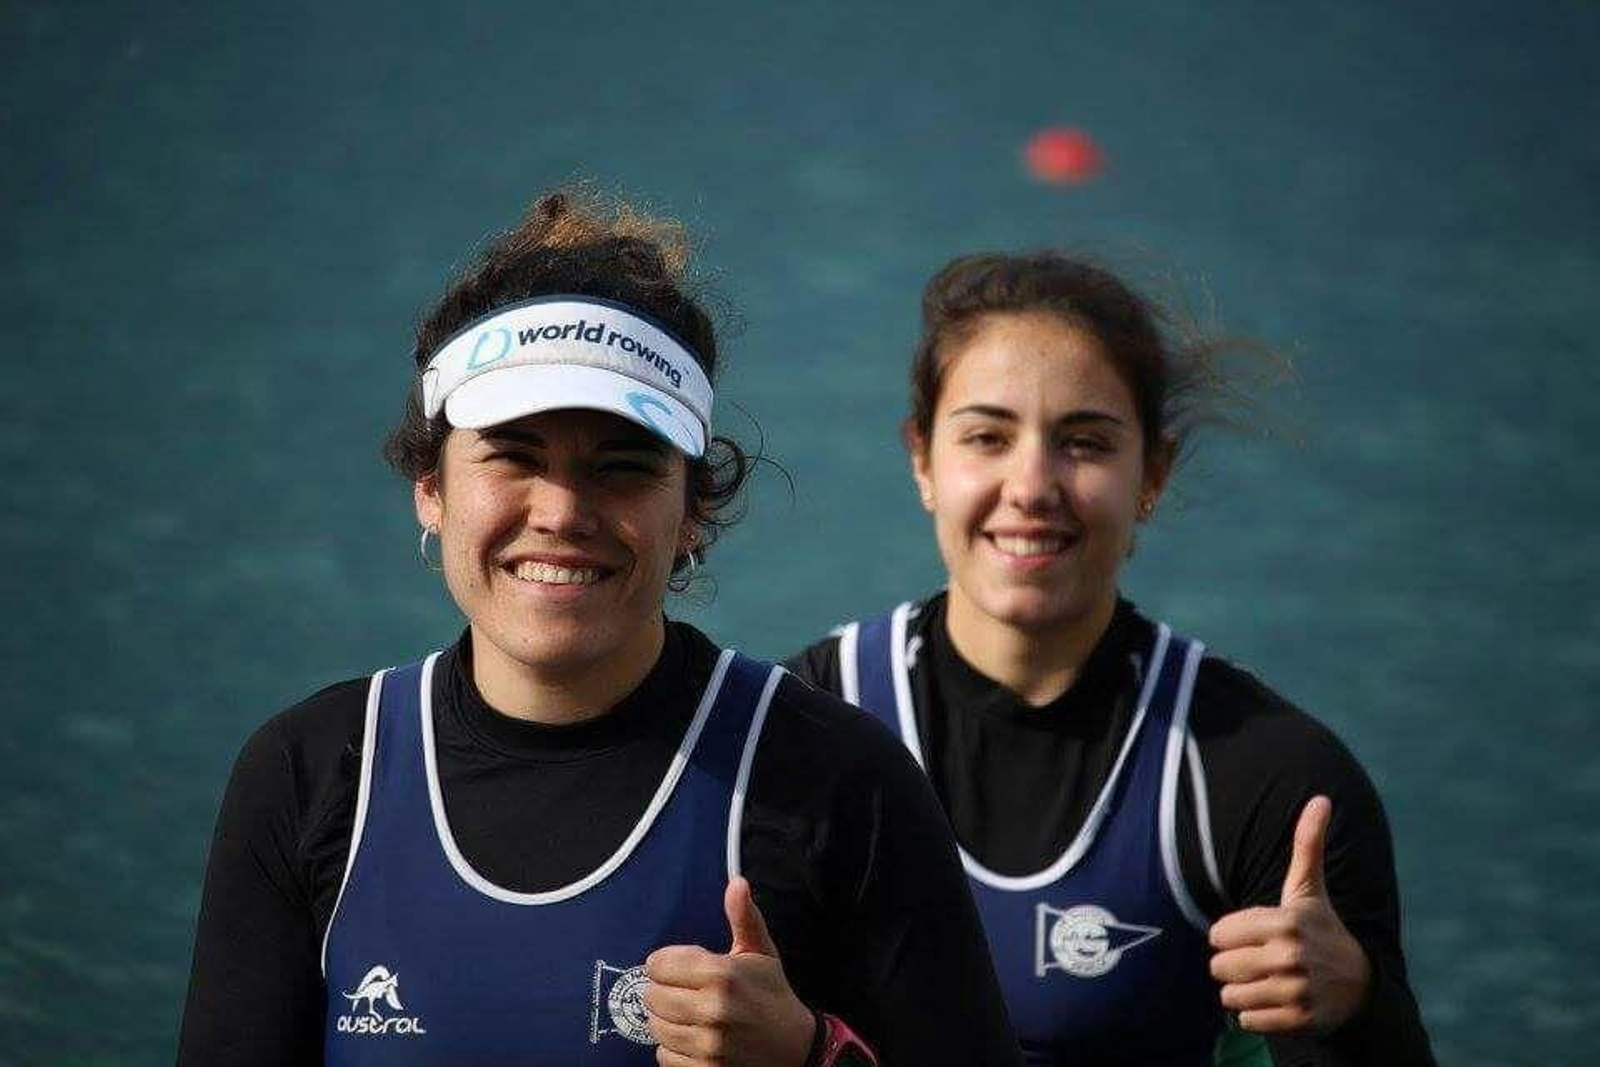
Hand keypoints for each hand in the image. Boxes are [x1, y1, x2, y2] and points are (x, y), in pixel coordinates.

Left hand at [643, 877, 815, 1065]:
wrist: (795, 1048)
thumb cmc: (772, 994)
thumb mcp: (760, 952)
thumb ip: (743, 917)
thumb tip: (737, 883)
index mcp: (723, 975)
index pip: (659, 964)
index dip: (666, 963)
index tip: (680, 967)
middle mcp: (713, 1010)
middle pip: (652, 996)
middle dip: (663, 990)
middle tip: (682, 990)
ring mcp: (708, 1045)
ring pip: (655, 1027)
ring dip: (666, 1019)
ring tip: (686, 1013)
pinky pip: (663, 1056)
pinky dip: (672, 1048)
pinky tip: (691, 1037)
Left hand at [1208, 796, 1372, 1033]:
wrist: (1360, 984)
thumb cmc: (1321, 928)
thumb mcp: (1309, 888)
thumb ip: (1307, 844)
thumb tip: (1320, 799)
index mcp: (1285, 922)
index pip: (1218, 934)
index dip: (1229, 936)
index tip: (1254, 935)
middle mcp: (1290, 957)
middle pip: (1219, 966)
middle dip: (1232, 965)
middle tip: (1259, 960)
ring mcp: (1295, 991)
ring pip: (1229, 996)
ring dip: (1240, 992)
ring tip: (1265, 980)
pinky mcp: (1297, 1021)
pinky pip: (1246, 1020)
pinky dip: (1253, 1014)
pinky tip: (1275, 1001)